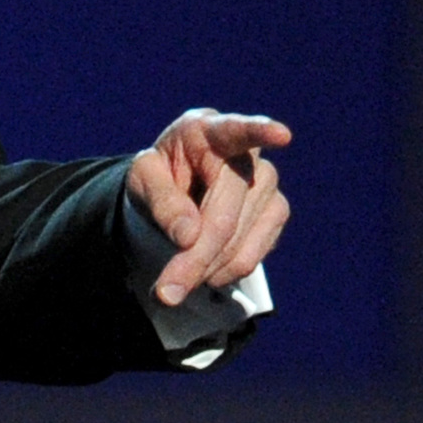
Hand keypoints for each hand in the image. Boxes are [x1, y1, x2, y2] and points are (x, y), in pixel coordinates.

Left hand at [126, 109, 290, 305]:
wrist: (175, 187)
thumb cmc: (158, 175)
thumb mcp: (141, 180)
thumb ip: (161, 201)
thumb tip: (188, 236)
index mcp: (208, 131)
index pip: (237, 129)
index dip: (260, 131)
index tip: (281, 135)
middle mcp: (247, 154)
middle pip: (224, 216)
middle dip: (194, 258)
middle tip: (166, 293)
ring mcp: (267, 183)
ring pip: (240, 242)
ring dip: (205, 270)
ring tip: (177, 280)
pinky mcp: (276, 212)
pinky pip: (254, 254)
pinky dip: (224, 272)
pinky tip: (205, 271)